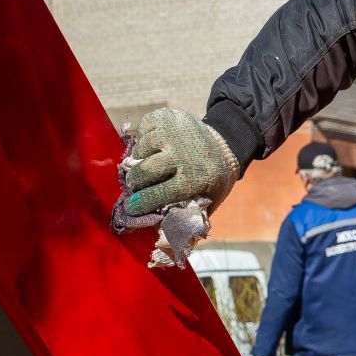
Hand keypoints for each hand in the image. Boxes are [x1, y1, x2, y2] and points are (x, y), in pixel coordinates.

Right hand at [118, 107, 238, 221]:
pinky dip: (143, 139)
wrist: (225, 144)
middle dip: (135, 181)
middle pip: (145, 170)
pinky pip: (142, 129)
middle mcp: (182, 153)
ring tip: (146, 165)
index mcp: (194, 179)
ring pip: (141, 149)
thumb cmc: (211, 181)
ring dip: (139, 159)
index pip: (159, 194)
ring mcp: (174, 131)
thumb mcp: (208, 202)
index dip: (141, 204)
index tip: (130, 207)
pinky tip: (152, 147)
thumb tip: (160, 240)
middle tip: (135, 185)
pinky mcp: (167, 115)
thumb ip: (186, 219)